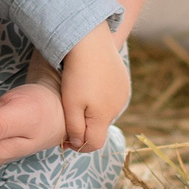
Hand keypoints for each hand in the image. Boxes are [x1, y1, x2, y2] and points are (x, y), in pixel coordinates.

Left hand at [57, 29, 129, 151]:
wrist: (91, 42)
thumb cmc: (77, 75)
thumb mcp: (70, 105)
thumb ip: (74, 128)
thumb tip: (78, 143)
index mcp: (104, 117)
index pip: (94, 144)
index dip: (79, 146)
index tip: (65, 140)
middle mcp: (118, 108)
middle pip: (100, 128)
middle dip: (85, 127)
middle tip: (69, 115)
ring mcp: (123, 94)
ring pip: (106, 113)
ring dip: (93, 112)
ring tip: (78, 96)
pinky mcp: (123, 81)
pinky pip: (111, 97)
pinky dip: (101, 97)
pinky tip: (90, 85)